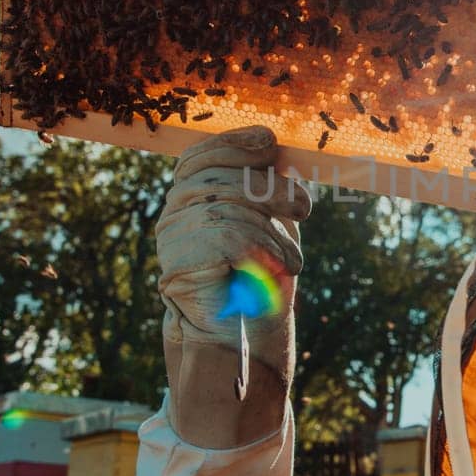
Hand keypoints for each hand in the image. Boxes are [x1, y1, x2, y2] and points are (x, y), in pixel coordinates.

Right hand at [156, 126, 311, 359]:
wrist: (242, 335)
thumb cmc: (258, 275)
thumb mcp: (268, 221)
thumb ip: (264, 186)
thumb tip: (272, 146)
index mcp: (190, 195)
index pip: (200, 155)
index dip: (233, 142)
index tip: (269, 141)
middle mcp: (174, 211)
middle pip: (220, 175)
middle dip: (271, 188)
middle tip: (304, 208)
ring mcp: (171, 236)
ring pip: (228, 205)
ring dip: (274, 229)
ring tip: (294, 259)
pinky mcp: (177, 263)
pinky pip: (229, 236)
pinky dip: (264, 249)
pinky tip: (280, 267)